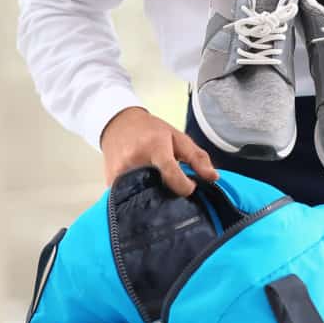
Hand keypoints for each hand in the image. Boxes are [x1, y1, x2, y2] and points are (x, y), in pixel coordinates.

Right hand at [100, 107, 217, 195]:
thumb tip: (213, 177)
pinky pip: (129, 198)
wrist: (118, 124)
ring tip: (161, 190)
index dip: (184, 185)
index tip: (191, 187)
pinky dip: (140, 198)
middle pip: (158, 188)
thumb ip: (197, 157)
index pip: (171, 172)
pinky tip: (146, 192)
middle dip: (170, 194)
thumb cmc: (151, 131)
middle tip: (175, 190)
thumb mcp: (178, 137)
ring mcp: (120, 172)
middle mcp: (135, 159)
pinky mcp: (110, 182)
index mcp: (154, 146)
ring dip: (155, 198)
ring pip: (143, 196)